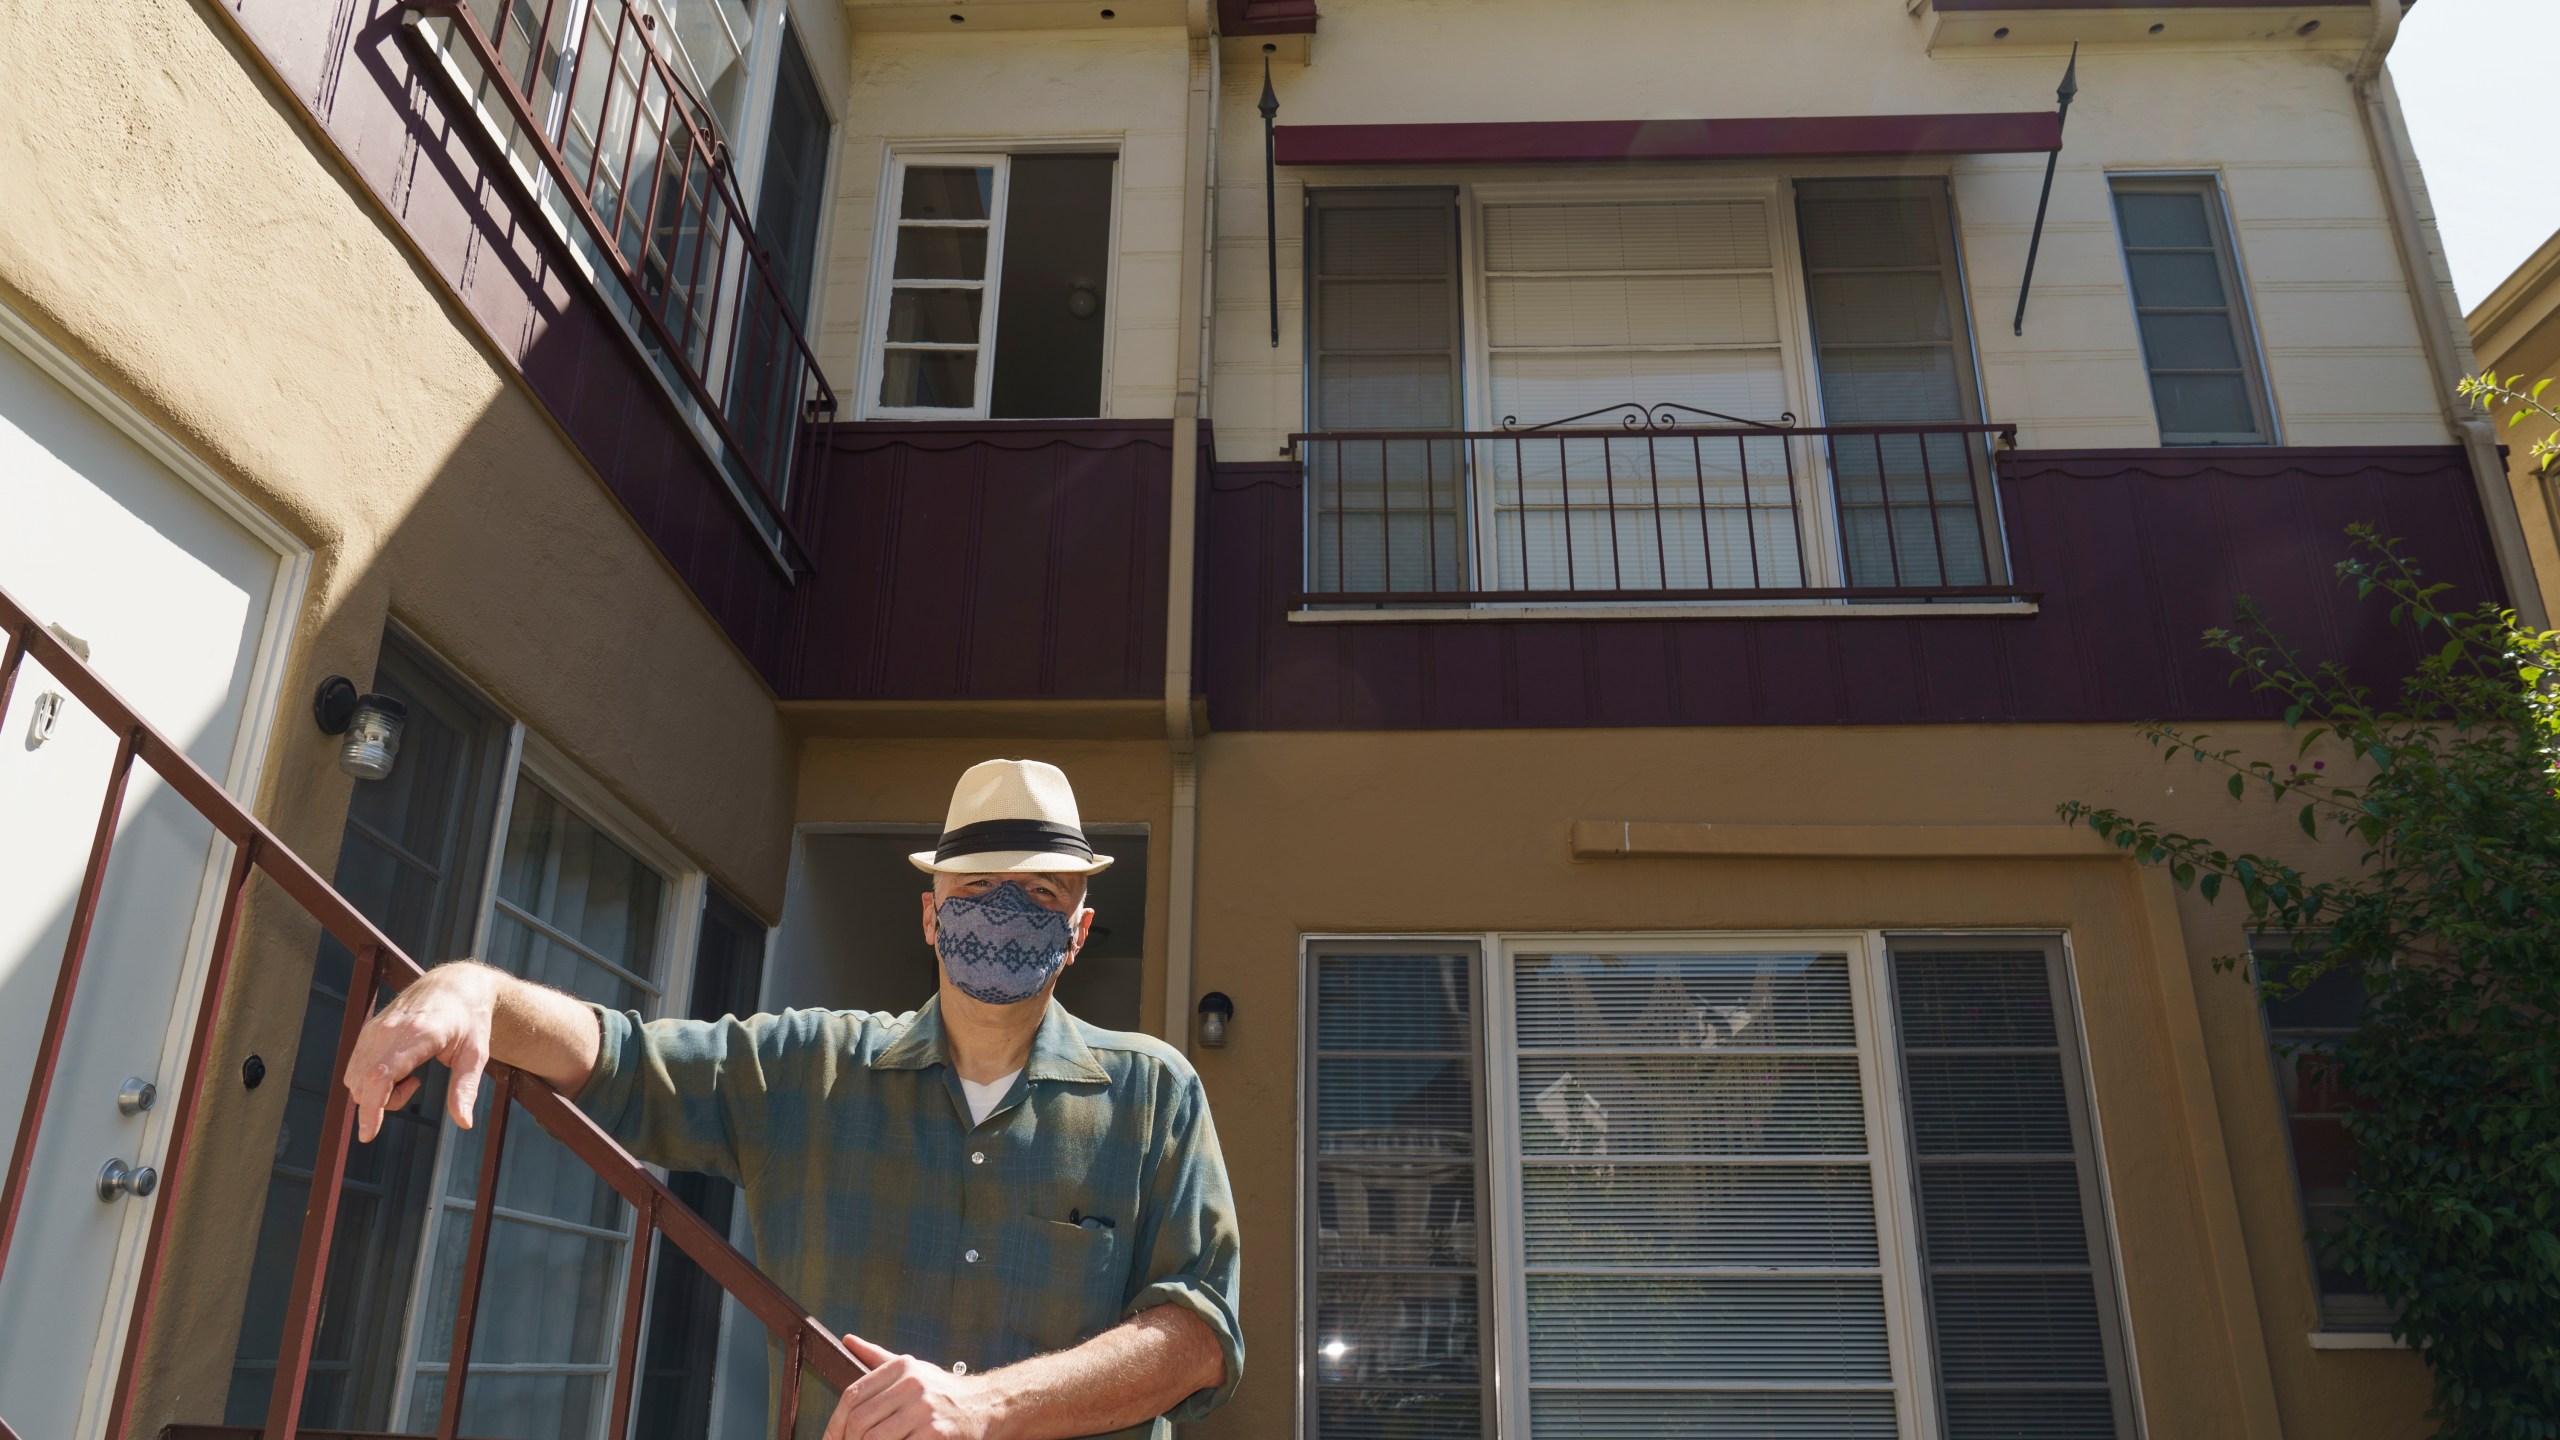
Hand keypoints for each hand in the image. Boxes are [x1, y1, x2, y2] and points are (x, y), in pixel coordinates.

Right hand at [342, 961, 501, 1141]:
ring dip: (378, 1091)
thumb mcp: (476, 1054)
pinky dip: (371, 1080)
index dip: (371, 1109)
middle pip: (365, 1084)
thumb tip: (464, 1123)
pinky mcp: (368, 1030)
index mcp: (417, 1035)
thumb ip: (466, 1088)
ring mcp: (375, 1029)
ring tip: (411, 1074)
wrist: (455, 985)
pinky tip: (398, 1067)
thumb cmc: (469, 1020)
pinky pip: (355, 1068)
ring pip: (356, 1079)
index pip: (380, 1077)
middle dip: (385, 1102)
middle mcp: (389, 1030)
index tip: (368, 1135)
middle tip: (416, 1085)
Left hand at [824, 1334, 1003, 1439]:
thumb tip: (847, 1340)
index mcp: (901, 1367)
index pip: (852, 1395)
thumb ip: (876, 1357)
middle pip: (860, 1420)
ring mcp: (925, 1410)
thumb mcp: (911, 1368)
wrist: (982, 1405)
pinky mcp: (936, 1434)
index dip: (835, 1423)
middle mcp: (913, 1384)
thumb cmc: (940, 1390)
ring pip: (874, 1438)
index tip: (831, 1439)